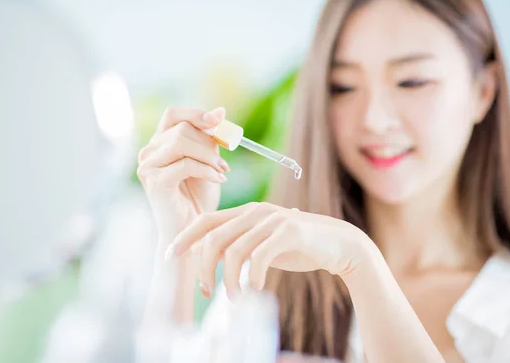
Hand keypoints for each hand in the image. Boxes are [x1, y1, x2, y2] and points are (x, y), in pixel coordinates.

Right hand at [137, 106, 229, 242]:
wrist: (192, 230)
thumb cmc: (198, 197)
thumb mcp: (208, 161)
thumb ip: (211, 138)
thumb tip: (220, 111)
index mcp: (159, 143)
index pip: (173, 114)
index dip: (196, 113)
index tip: (219, 120)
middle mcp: (149, 152)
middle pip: (181, 128)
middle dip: (209, 143)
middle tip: (224, 162)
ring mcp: (148, 167)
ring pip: (181, 142)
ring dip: (208, 156)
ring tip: (222, 171)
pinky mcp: (155, 182)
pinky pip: (185, 164)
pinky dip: (207, 170)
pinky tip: (219, 179)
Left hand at [167, 202, 368, 299]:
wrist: (339, 244)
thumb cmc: (298, 247)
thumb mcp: (263, 246)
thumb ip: (239, 247)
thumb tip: (210, 262)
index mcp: (246, 212)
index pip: (206, 220)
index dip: (185, 237)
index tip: (170, 255)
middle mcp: (256, 211)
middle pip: (214, 237)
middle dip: (202, 267)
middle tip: (205, 291)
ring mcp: (272, 219)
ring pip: (234, 249)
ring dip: (228, 279)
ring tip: (234, 298)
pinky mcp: (289, 231)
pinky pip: (259, 256)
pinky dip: (252, 277)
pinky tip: (255, 289)